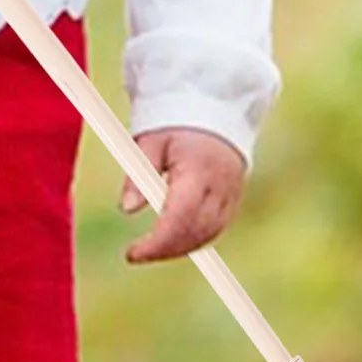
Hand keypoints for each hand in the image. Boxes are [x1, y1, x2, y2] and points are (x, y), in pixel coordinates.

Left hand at [117, 127, 245, 263]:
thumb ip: (137, 175)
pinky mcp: (234, 197)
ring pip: (209, 234)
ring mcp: (232, 192)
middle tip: (137, 254)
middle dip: (166, 249)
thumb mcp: (149, 142)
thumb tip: (127, 210)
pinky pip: (217, 228)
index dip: (157, 242)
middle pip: (196, 231)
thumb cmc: (175, 124)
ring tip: (151, 249)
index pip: (180, 217)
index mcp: (198, 169)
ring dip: (180, 248)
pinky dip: (195, 240)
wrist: (214, 108)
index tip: (132, 254)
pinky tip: (172, 241)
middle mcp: (220, 184)